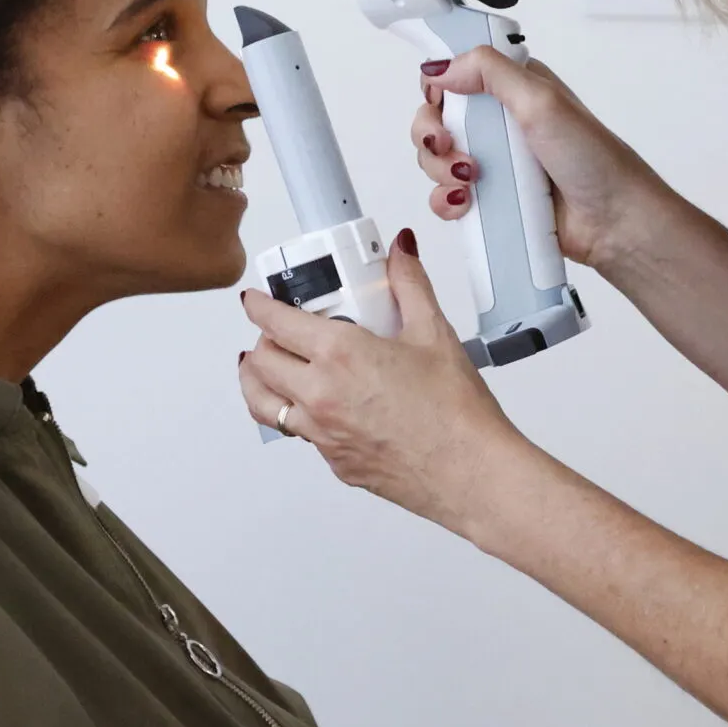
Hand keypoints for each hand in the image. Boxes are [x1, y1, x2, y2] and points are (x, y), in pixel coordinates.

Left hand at [239, 230, 533, 538]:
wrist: (470, 474)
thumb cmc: (455, 414)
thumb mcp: (434, 333)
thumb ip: (410, 285)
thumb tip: (401, 253)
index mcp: (339, 355)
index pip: (275, 322)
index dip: (259, 306)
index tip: (257, 300)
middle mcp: (319, 395)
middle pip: (260, 362)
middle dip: (261, 340)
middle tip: (277, 329)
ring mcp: (322, 434)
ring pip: (264, 404)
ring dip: (259, 381)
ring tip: (269, 368)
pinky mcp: (334, 462)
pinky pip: (299, 433)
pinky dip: (297, 413)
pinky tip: (318, 405)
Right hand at [412, 48, 675, 273]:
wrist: (614, 222)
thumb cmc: (592, 160)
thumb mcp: (542, 101)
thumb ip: (490, 72)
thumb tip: (439, 65)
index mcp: (513, 88)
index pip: (456, 74)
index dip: (437, 86)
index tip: (437, 102)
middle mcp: (500, 122)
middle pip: (437, 118)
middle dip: (431, 134)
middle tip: (448, 146)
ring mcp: (495, 162)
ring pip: (437, 159)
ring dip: (439, 170)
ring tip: (469, 180)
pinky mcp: (492, 198)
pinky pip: (448, 196)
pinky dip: (447, 201)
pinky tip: (465, 203)